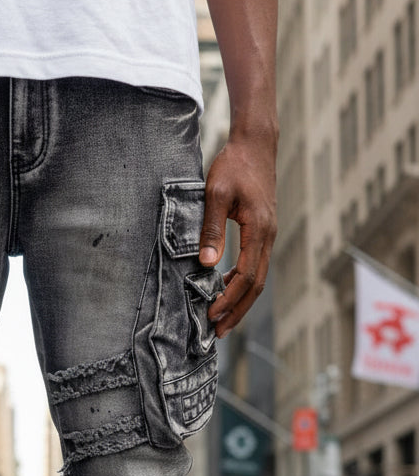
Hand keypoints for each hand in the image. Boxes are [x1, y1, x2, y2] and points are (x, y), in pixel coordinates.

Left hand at [199, 131, 277, 339]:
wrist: (256, 144)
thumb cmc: (234, 165)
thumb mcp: (215, 195)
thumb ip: (211, 230)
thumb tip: (208, 265)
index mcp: (259, 230)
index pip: (246, 276)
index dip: (230, 299)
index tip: (212, 316)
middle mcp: (268, 236)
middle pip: (257, 285)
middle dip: (237, 310)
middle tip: (218, 332)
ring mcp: (268, 235)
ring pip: (258, 278)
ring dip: (240, 301)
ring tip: (221, 319)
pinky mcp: (262, 231)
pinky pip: (255, 265)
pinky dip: (242, 283)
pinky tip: (225, 289)